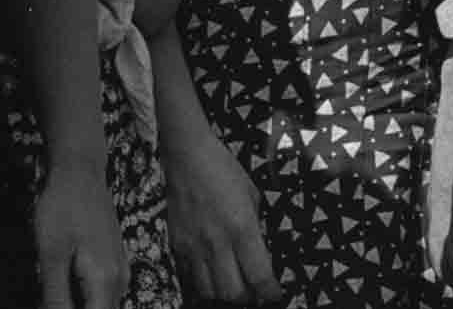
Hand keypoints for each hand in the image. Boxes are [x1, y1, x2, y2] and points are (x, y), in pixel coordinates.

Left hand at [35, 162, 128, 308]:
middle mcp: (119, 278)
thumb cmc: (62, 209)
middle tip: (52, 295)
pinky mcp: (115, 260)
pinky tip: (66, 288)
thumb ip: (56, 295)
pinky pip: (105, 293)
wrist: (80, 172)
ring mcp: (120, 268)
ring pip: (104, 304)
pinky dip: (87, 298)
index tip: (54, 304)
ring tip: (55, 293)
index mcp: (105, 280)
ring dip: (81, 304)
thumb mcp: (50, 255)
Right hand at [163, 130, 280, 304]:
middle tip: (255, 293)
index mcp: (242, 227)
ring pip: (209, 292)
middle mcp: (217, 243)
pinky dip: (203, 285)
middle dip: (248, 298)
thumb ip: (255, 227)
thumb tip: (259, 251)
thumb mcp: (252, 196)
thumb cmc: (225, 170)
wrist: (187, 157)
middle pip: (233, 293)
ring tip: (234, 288)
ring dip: (224, 295)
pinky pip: (189, 278)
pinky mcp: (176, 246)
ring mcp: (193, 247)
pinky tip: (212, 279)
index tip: (276, 295)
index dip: (270, 292)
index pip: (259, 275)